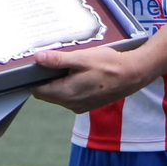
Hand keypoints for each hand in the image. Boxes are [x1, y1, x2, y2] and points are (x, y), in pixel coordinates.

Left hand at [30, 45, 156, 113]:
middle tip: (50, 62)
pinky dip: (69, 87)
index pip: (38, 90)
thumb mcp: (82, 58)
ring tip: (66, 66)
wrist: (133, 75)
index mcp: (66, 93)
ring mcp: (80, 107)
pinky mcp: (88, 105)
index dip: (33, 78)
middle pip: (47, 94)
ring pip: (58, 96)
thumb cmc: (109, 65)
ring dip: (57, 83)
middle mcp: (71, 104)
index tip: (34, 66)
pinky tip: (78, 74)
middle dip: (45, 80)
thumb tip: (38, 58)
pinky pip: (70, 97)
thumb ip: (58, 60)